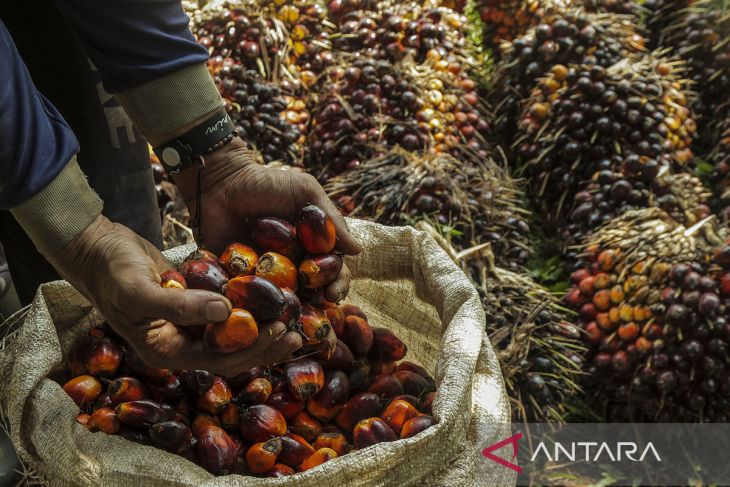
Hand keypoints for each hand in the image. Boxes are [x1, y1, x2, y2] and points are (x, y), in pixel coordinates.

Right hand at [47, 215, 301, 374]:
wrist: (98, 248)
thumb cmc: (110, 272)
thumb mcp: (139, 291)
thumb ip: (179, 306)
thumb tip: (226, 313)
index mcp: (167, 351)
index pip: (219, 361)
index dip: (252, 350)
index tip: (280, 331)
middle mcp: (182, 342)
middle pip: (233, 353)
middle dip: (265, 345)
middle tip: (295, 332)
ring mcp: (189, 323)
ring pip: (233, 334)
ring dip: (261, 328)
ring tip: (291, 318)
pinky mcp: (195, 302)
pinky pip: (227, 311)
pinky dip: (248, 307)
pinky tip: (271, 297)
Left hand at [175, 138, 361, 304]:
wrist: (220, 182)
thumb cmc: (265, 183)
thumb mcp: (304, 192)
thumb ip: (331, 218)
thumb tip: (358, 250)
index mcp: (310, 246)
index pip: (331, 271)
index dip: (337, 284)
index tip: (334, 292)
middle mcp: (290, 265)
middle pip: (311, 291)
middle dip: (317, 303)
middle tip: (315, 307)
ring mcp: (264, 275)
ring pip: (282, 301)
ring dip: (289, 312)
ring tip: (289, 318)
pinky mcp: (237, 281)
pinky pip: (248, 301)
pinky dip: (254, 311)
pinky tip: (259, 317)